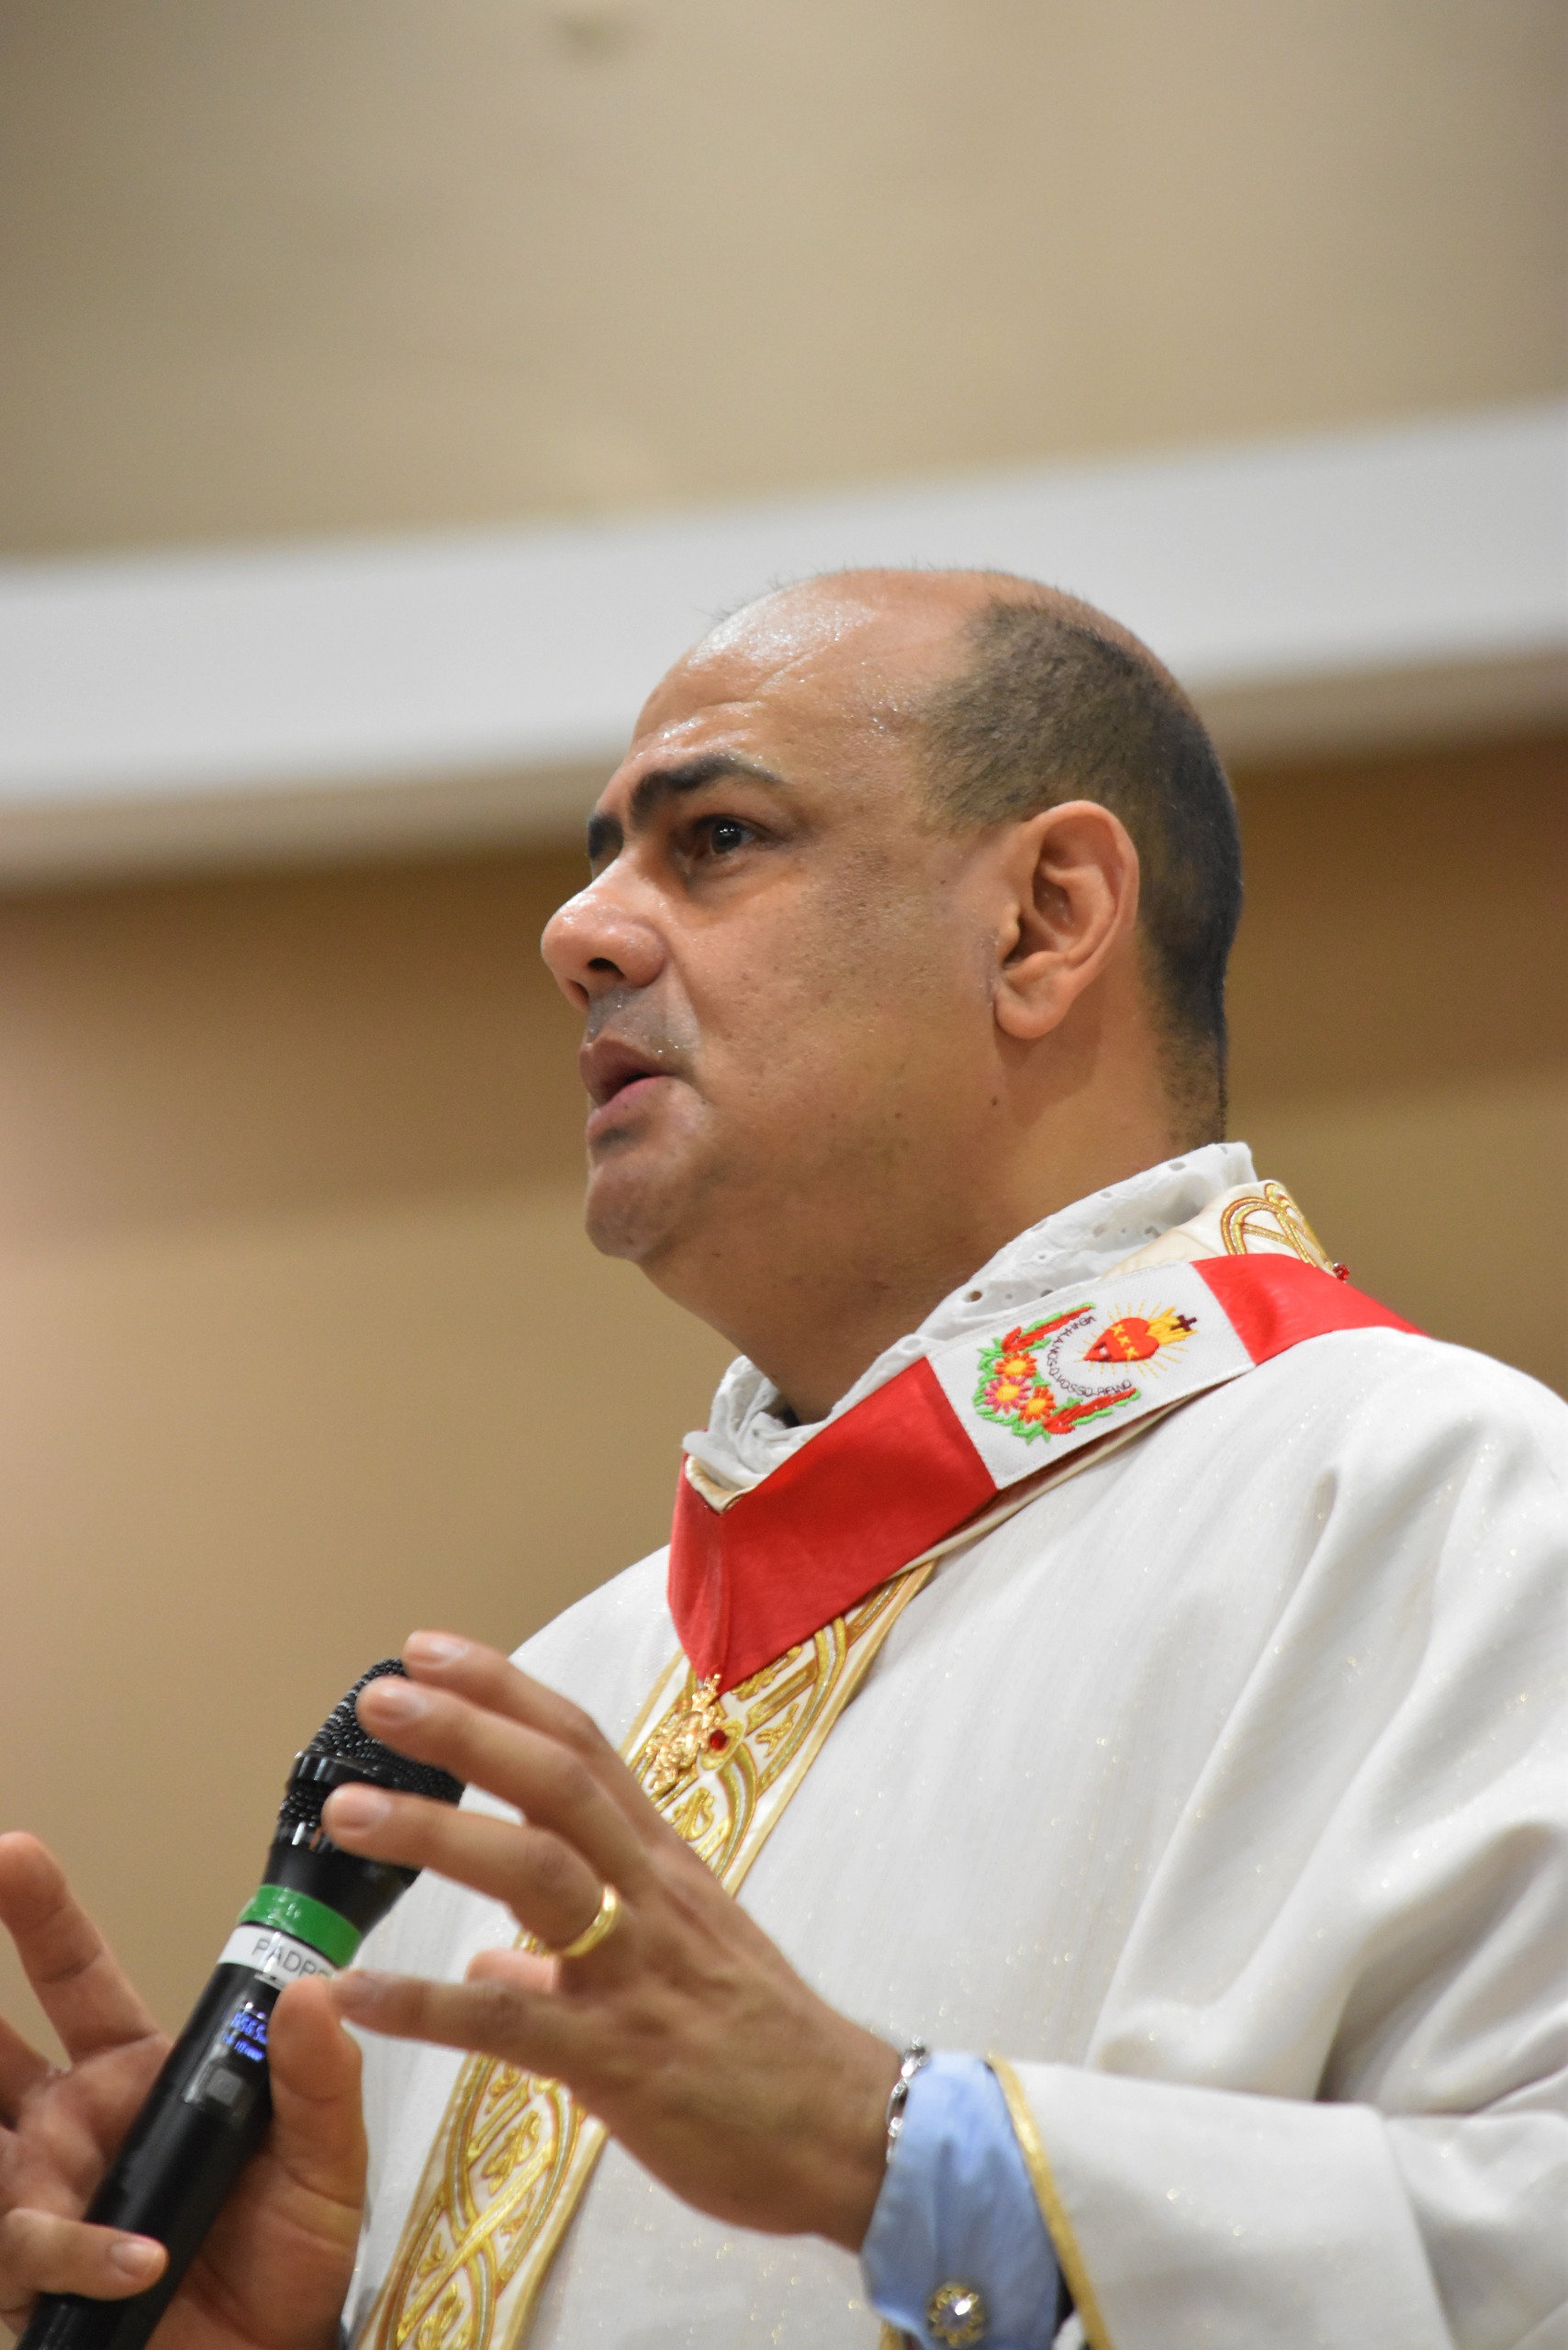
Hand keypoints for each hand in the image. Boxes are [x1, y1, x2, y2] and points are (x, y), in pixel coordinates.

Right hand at [0, 1835, 363, 2348]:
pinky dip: (79, 2250)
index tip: (12, 1852)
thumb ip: (319, 2079)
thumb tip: (313, 1991)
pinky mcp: (33, 2281)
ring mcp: (44, 2200)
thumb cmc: (291, 2260)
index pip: (75, 1978)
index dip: (39, 1916)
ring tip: (47, 2176)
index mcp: (134, 2074)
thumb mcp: (325, 2160)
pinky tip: (141, 2262)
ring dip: (11, 2158)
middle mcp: (71, 2127)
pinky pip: (28, 2248)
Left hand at [324, 1634, 901, 2250]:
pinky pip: (509, 2022)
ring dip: (436, 1833)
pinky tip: (354, 1993)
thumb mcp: (679, 1969)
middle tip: (382, 1695)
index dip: (503, 1693)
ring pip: (535, 1872)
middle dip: (466, 1730)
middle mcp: (650, 1895)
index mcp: (662, 1865)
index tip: (428, 1651)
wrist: (855, 2134)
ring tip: (350, 1811)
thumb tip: (493, 1964)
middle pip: (556, 1783)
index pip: (581, 1749)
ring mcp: (636, 1971)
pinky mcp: (619, 2058)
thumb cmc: (768, 2051)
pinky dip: (425, 2003)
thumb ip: (573, 1957)